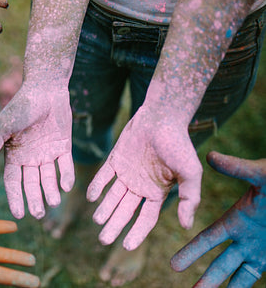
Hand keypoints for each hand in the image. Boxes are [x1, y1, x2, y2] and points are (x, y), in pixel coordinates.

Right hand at [0, 83, 74, 218]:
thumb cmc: (20, 106)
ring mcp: (47, 152)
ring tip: (53, 202)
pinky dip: (66, 176)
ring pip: (49, 178)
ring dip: (51, 191)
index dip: (15, 198)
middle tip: (38, 214)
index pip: (13, 182)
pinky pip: (65, 166)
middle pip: (31, 184)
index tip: (18, 215)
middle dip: (34, 200)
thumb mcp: (2, 127)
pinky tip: (66, 186)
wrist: (45, 88)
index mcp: (13, 155)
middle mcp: (29, 157)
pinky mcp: (63, 146)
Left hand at [87, 105, 201, 249]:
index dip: (137, 233)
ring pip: (113, 196)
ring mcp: (126, 173)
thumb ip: (189, 198)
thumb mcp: (190, 173)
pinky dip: (98, 187)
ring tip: (97, 222)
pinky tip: (92, 197)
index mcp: (157, 192)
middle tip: (103, 240)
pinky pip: (104, 176)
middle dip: (115, 226)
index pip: (145, 218)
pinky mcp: (115, 159)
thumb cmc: (179, 144)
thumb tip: (186, 226)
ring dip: (104, 209)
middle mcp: (140, 185)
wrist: (162, 116)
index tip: (126, 247)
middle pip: (125, 211)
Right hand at [171, 152, 265, 287]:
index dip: (190, 253)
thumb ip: (237, 168)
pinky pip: (256, 276)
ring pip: (238, 276)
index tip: (174, 266)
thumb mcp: (260, 174)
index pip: (207, 241)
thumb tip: (211, 156)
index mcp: (235, 220)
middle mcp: (243, 238)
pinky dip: (246, 287)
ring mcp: (258, 249)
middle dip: (205, 279)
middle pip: (219, 264)